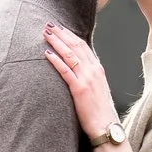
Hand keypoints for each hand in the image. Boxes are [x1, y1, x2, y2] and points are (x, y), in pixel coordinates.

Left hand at [42, 24, 117, 138]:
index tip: (60, 28)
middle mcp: (94, 70)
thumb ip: (89, 77)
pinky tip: (46, 53)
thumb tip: (78, 69)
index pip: (83, 46)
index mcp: (98, 69)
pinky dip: (56, 60)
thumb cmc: (99, 110)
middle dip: (62, 34)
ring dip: (57, 42)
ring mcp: (87, 79)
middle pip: (76, 46)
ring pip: (70, 54)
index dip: (70, 35)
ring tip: (46, 34)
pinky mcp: (79, 89)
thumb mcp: (97, 88)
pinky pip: (66, 71)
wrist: (106, 126)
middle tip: (49, 25)